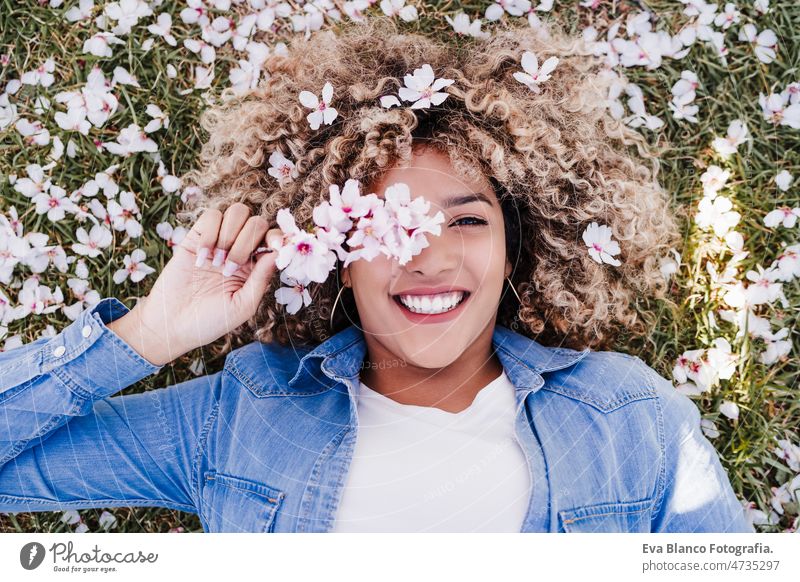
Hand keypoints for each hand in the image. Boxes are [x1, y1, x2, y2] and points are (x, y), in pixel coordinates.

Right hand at [108, 203, 283, 365]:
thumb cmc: (210, 321)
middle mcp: (240, 250)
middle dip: (247, 243)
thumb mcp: (242, 305)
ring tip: (216, 264)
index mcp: (255, 267)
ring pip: (237, 212)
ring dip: (230, 236)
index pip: (273, 239)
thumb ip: (261, 278)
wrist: (172, 324)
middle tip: (229, 269)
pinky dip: (210, 234)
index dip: (277, 238)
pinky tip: (201, 259)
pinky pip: (211, 216)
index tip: (275, 248)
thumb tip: (278, 252)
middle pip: (257, 222)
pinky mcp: (196, 236)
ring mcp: (219, 242)